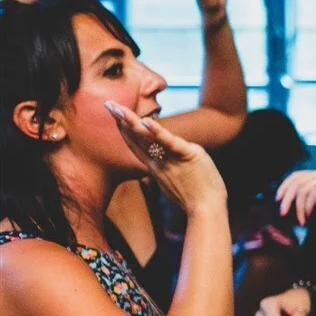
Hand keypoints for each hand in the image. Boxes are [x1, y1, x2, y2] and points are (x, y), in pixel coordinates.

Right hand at [105, 102, 226, 211]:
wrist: (207, 211)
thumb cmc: (195, 199)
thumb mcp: (174, 183)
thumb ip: (167, 172)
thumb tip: (165, 168)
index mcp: (156, 167)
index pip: (136, 146)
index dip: (125, 131)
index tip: (115, 116)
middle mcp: (158, 162)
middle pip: (136, 138)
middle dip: (121, 120)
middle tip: (108, 104)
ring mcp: (171, 159)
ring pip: (147, 137)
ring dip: (131, 121)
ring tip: (117, 107)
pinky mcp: (187, 156)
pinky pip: (169, 142)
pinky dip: (157, 131)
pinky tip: (146, 121)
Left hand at [275, 164, 315, 226]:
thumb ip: (312, 196)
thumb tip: (292, 200)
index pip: (297, 175)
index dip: (284, 186)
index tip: (277, 200)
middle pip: (297, 180)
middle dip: (286, 198)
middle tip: (282, 213)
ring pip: (303, 188)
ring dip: (298, 207)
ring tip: (302, 220)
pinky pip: (313, 193)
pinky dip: (308, 206)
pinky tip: (309, 216)